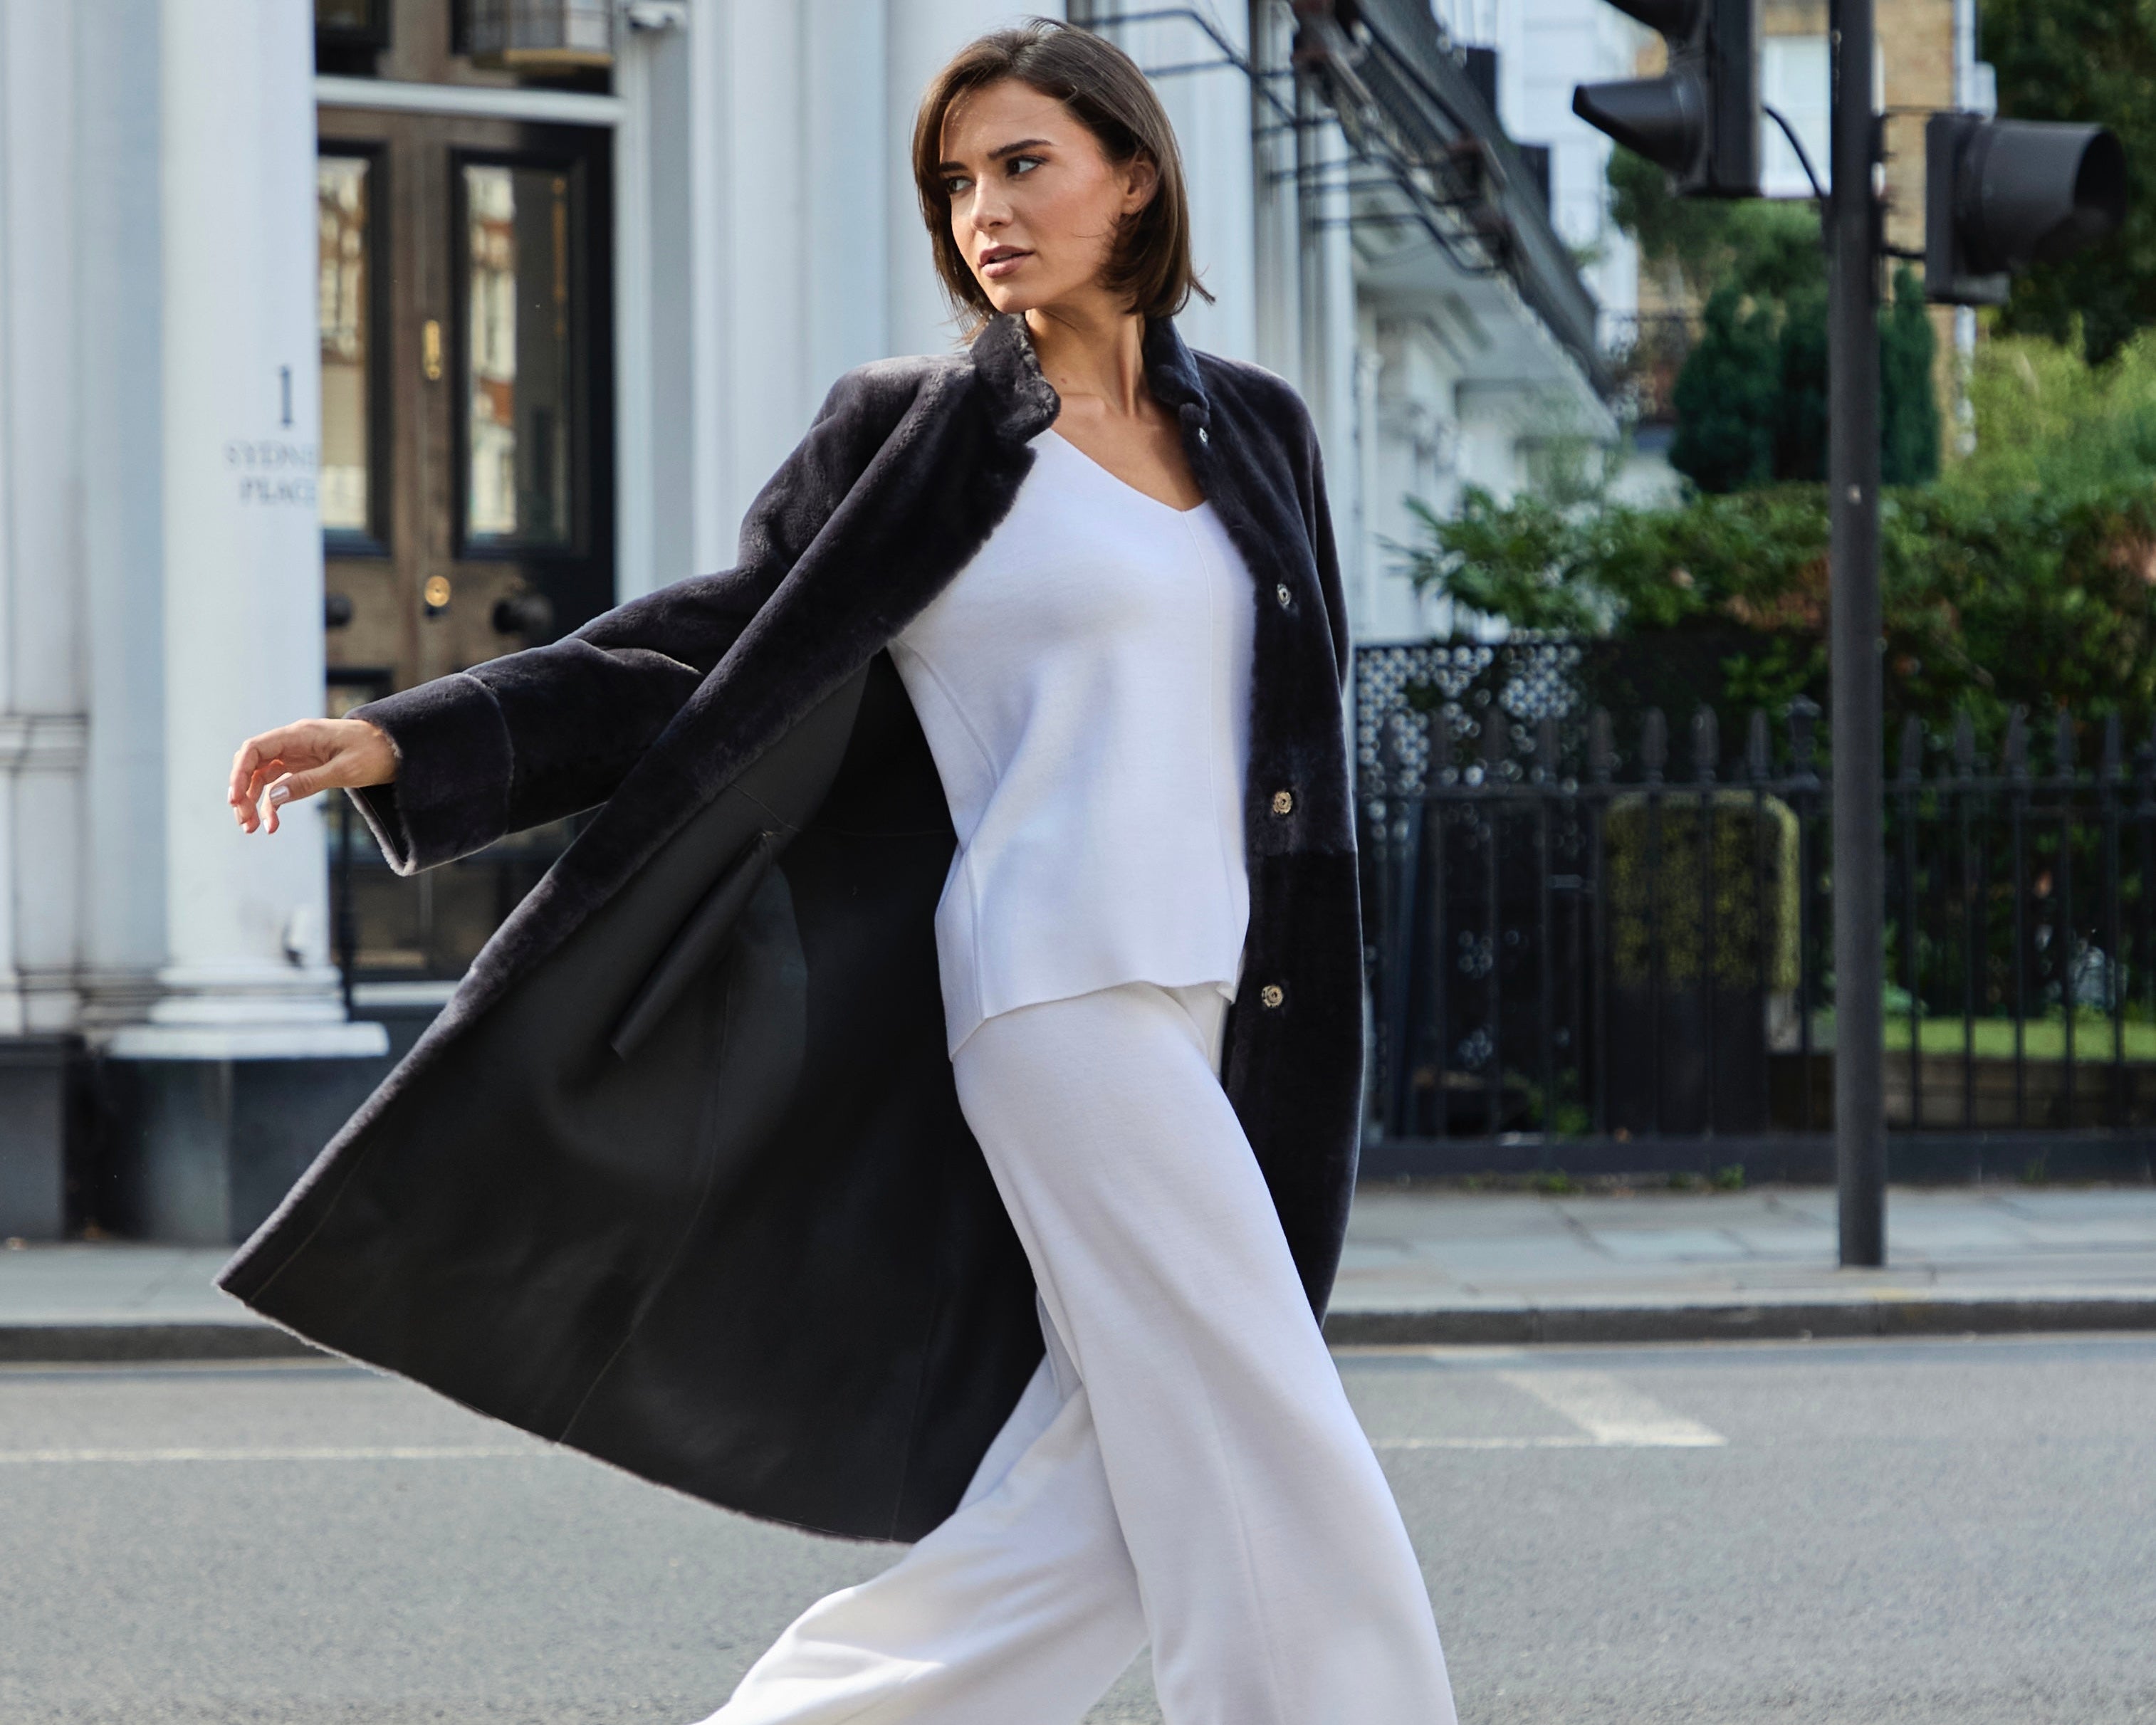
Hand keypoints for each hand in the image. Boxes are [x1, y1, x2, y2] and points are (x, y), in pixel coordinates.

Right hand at [229, 717, 397, 834]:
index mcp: (300, 735)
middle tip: (243, 821)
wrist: (399, 748)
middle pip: (254, 765)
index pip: (255, 749)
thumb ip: (308, 782)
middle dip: (243, 792)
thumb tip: (273, 797)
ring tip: (252, 829)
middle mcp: (294, 743)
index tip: (234, 799)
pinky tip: (273, 825)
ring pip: (264, 777)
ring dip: (254, 802)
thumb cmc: (375, 754)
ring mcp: (298, 755)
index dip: (239, 773)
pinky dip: (273, 804)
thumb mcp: (345, 771)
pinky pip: (281, 785)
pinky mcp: (306, 767)